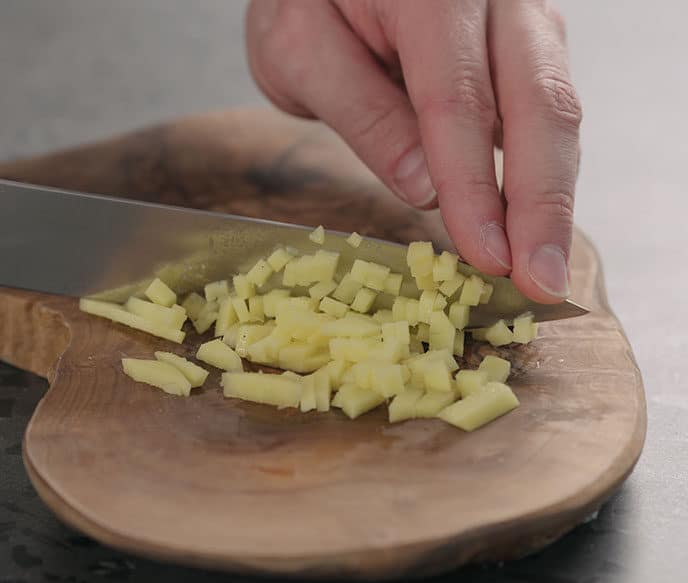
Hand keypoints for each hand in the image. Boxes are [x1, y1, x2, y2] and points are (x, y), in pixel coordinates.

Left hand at [246, 0, 580, 302]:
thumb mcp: (301, 51)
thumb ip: (363, 114)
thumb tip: (426, 188)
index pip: (459, 100)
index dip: (474, 185)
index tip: (486, 254)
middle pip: (540, 103)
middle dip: (542, 204)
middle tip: (541, 281)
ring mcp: (517, 14)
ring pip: (555, 104)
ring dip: (551, 192)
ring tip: (543, 265)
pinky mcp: (522, 40)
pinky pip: (545, 104)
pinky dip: (541, 166)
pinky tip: (532, 219)